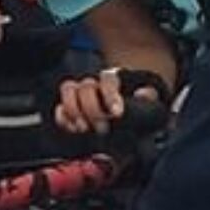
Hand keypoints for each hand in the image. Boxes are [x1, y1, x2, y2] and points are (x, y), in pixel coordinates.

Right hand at [55, 66, 169, 136]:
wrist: (126, 117)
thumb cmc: (137, 109)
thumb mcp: (149, 103)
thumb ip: (149, 97)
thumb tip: (142, 94)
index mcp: (112, 80)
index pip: (108, 80)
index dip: (110, 95)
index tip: (117, 113)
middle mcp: (93, 83)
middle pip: (86, 87)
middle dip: (93, 109)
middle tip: (103, 129)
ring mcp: (78, 94)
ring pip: (68, 90)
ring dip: (74, 110)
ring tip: (84, 129)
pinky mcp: (68, 108)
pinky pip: (60, 108)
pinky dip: (63, 118)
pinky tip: (73, 129)